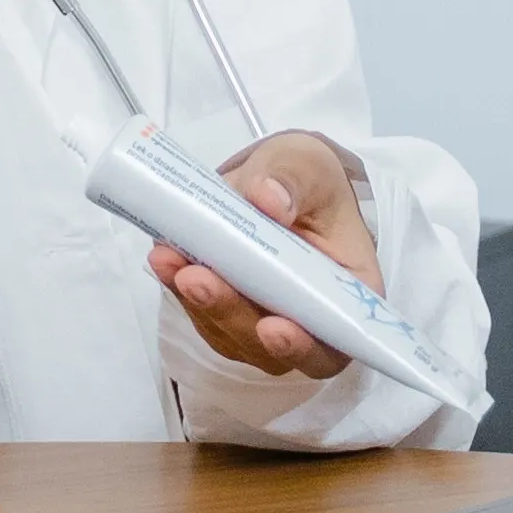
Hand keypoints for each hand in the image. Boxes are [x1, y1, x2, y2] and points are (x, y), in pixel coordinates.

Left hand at [149, 130, 379, 378]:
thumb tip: (269, 198)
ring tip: (169, 260)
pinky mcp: (228, 308)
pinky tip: (164, 259)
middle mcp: (309, 320)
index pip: (333, 344)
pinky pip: (203, 311)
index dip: (304, 347)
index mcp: (348, 293)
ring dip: (198, 303)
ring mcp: (264, 319)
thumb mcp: (308, 165)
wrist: (276, 178)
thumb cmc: (307, 179)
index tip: (273, 328)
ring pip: (230, 333)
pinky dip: (180, 290)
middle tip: (196, 278)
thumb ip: (293, 179)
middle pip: (271, 346)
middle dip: (230, 314)